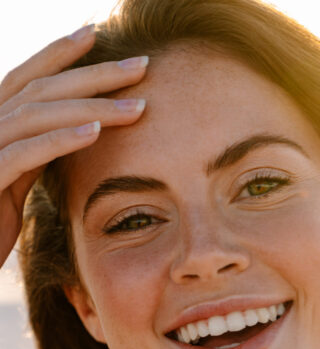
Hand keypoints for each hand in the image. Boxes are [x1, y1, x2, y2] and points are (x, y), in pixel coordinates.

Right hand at [0, 24, 148, 265]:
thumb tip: (76, 129)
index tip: (98, 36)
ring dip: (92, 107)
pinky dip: (62, 139)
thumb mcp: (16, 179)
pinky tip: (97, 132)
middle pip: (42, 89)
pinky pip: (26, 154)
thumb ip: (37, 150)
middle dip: (94, 75)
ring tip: (138, 107)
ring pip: (38, 115)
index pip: (29, 80)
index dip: (61, 55)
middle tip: (141, 66)